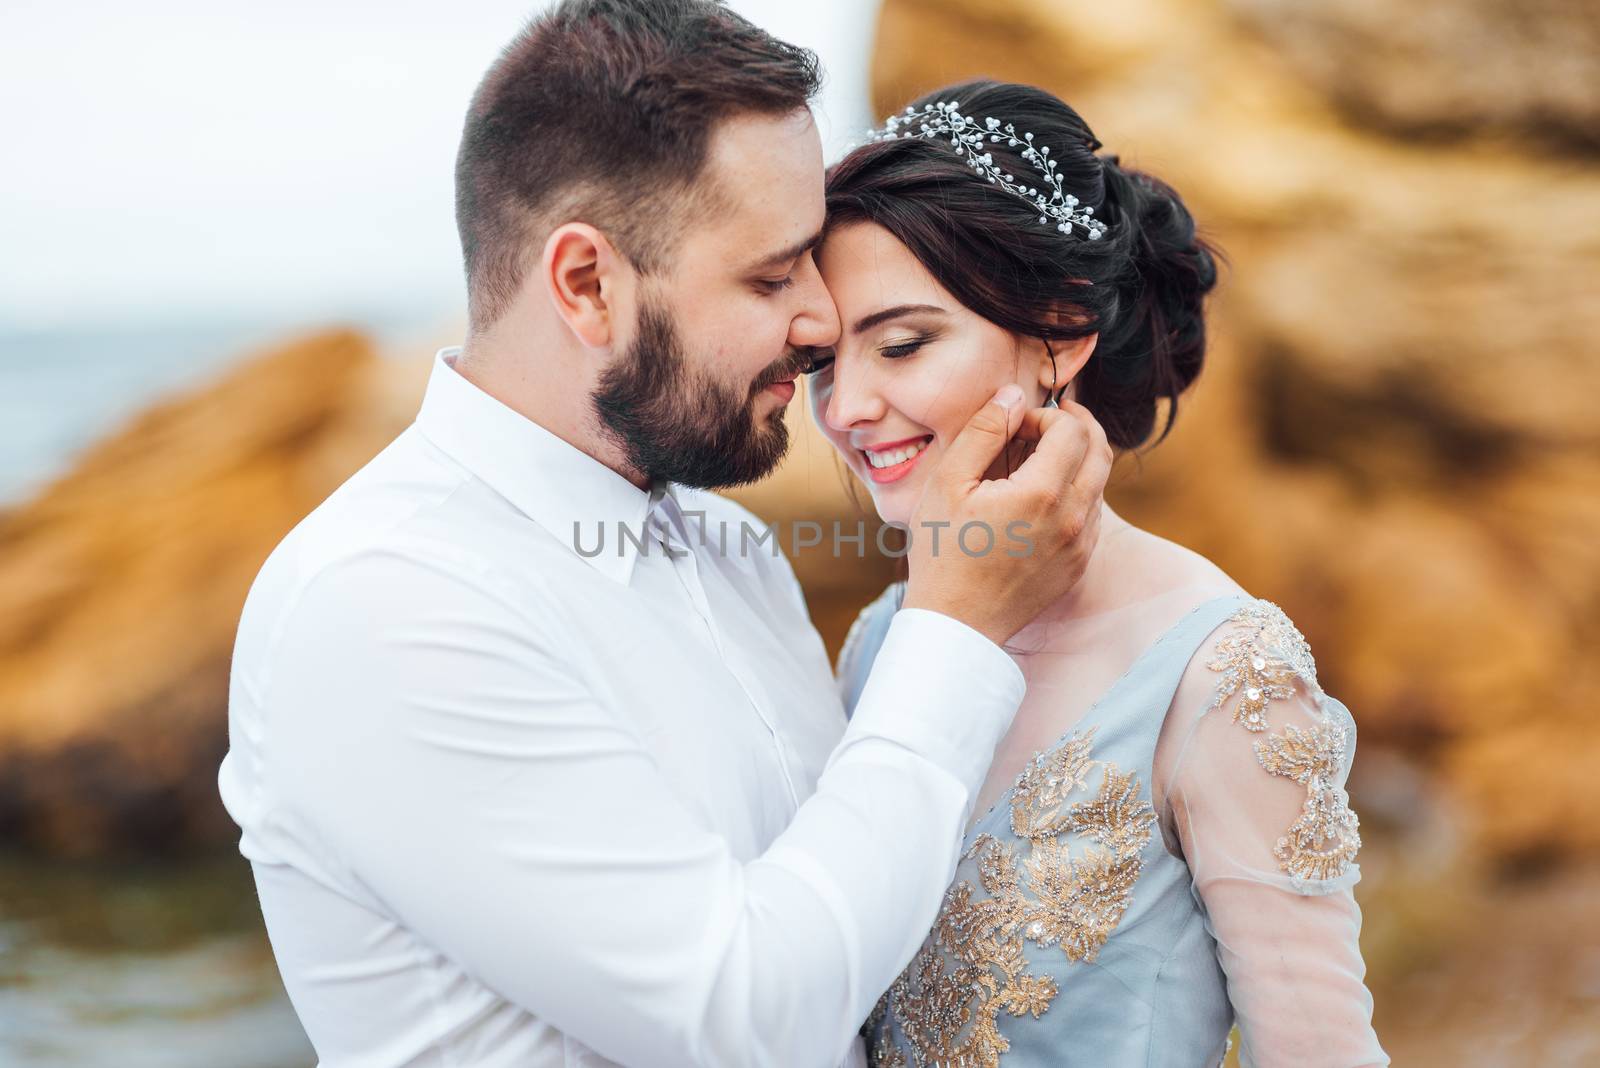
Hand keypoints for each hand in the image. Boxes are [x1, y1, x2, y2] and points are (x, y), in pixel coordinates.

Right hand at [902, 385, 1111, 644]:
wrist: (957, 624)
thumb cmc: (943, 552)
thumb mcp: (948, 483)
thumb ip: (983, 431)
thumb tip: (1012, 396)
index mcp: (1042, 493)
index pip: (1072, 428)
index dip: (1047, 414)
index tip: (1017, 424)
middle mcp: (1073, 518)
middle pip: (1100, 449)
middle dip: (1075, 426)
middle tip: (1045, 422)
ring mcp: (1081, 544)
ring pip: (1100, 482)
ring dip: (1077, 459)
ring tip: (1039, 458)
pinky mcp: (1079, 564)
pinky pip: (1092, 515)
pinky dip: (1077, 492)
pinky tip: (1042, 496)